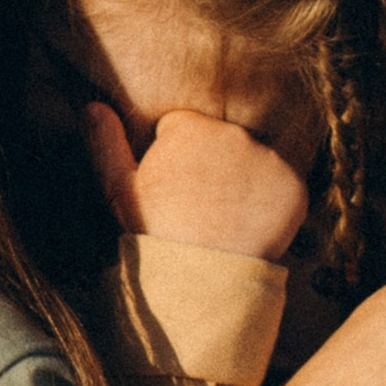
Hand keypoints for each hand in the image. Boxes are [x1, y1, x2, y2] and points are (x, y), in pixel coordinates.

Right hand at [84, 104, 309, 261]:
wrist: (201, 279)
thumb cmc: (155, 233)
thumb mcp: (119, 188)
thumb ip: (106, 142)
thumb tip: (91, 106)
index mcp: (190, 126)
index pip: (183, 126)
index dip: (175, 155)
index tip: (173, 185)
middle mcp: (233, 133)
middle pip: (221, 138)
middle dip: (211, 161)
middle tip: (199, 202)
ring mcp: (268, 159)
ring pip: (252, 158)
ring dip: (242, 178)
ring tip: (223, 214)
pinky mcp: (294, 185)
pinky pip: (282, 182)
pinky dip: (270, 198)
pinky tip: (249, 221)